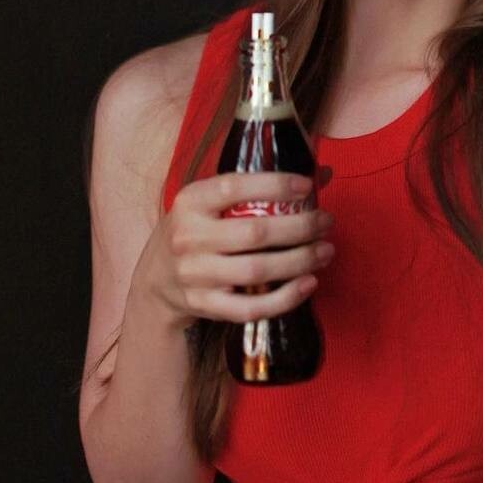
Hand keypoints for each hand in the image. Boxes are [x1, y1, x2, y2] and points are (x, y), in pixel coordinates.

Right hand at [134, 171, 334, 329]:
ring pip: (257, 270)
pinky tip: (309, 284)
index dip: (274, 185)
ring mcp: (195, 274)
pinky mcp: (204, 305)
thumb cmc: (196, 231)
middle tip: (326, 222)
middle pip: (255, 233)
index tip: (306, 186)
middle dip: (300, 227)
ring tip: (325, 251)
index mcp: (190, 202)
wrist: (155, 279)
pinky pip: (250, 308)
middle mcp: (189, 237)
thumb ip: (256, 189)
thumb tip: (321, 174)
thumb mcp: (210, 203)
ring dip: (300, 261)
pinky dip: (285, 298)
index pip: (233, 187)